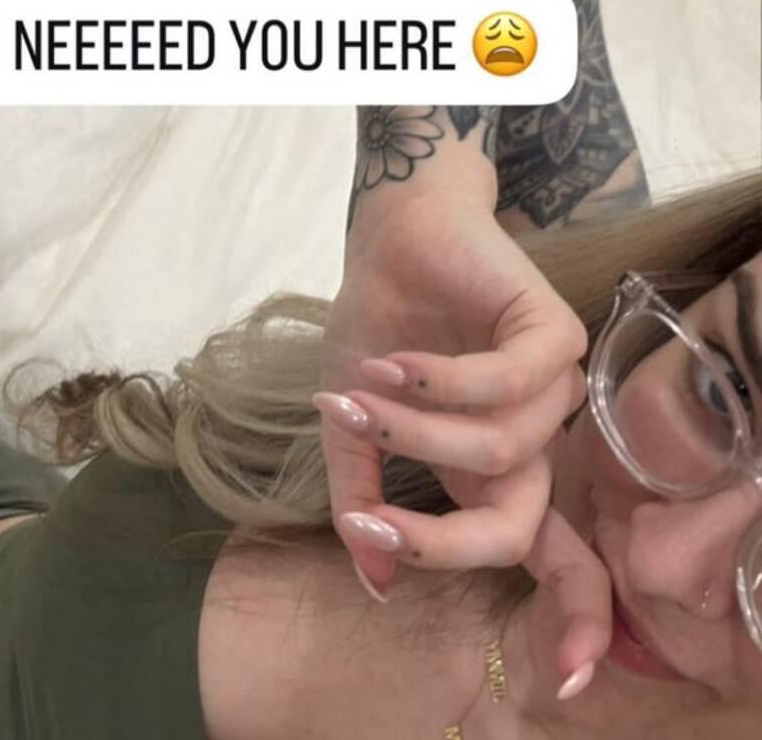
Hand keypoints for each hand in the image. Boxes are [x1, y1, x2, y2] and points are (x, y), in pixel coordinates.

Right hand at [317, 190, 611, 686]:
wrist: (392, 238)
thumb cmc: (376, 326)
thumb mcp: (351, 427)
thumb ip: (362, 498)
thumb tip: (375, 579)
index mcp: (495, 470)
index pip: (552, 556)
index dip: (570, 618)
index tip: (564, 683)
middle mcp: (533, 439)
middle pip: (521, 526)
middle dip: (446, 539)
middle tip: (377, 525)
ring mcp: (551, 388)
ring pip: (498, 450)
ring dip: (414, 433)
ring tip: (356, 397)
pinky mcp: (556, 335)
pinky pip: (507, 384)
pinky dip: (439, 383)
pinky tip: (392, 365)